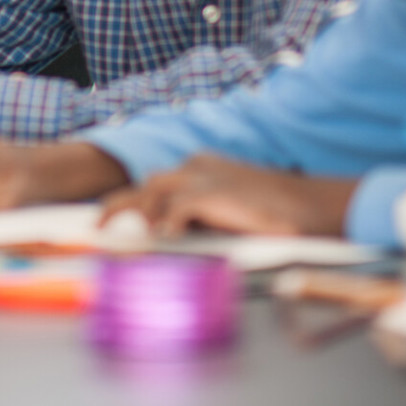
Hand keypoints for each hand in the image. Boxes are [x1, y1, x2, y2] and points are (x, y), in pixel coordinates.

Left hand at [98, 154, 357, 237]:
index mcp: (200, 168)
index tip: (111, 219)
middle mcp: (196, 167)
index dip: (132, 201)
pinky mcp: (214, 192)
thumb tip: (166, 237)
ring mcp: (204, 177)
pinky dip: (167, 223)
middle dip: (117, 205)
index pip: (156, 183)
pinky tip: (163, 239)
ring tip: (116, 236)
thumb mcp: (228, 212)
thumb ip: (200, 217)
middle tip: (97, 228)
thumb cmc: (271, 214)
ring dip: (134, 214)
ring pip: (152, 190)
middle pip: (145, 184)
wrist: (309, 207)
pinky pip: (178, 207)